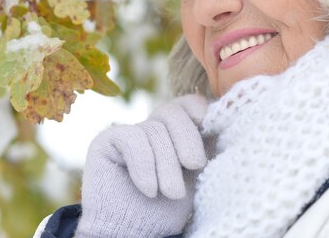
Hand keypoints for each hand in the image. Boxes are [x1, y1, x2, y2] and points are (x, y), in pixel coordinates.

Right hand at [74, 94, 208, 237]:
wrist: (133, 235)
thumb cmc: (166, 211)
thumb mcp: (195, 176)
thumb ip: (204, 145)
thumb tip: (221, 115)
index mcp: (175, 134)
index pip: (187, 104)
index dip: (198, 109)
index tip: (207, 123)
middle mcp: (151, 129)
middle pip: (172, 112)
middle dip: (188, 139)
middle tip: (195, 166)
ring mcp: (128, 133)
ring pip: (155, 130)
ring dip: (167, 165)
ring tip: (171, 193)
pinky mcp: (106, 141)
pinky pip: (132, 138)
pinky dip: (144, 165)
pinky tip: (148, 189)